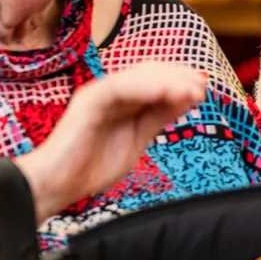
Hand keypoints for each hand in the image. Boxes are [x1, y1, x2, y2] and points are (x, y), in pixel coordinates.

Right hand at [16, 63, 206, 221]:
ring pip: (137, 78)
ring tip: (191, 89)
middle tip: (202, 85)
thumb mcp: (137, 139)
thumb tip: (187, 99)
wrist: (57, 186)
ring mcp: (98, 95)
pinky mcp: (88, 103)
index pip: (155, 81)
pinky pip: (118, 89)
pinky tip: (164, 92)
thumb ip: (158, 118)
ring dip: (167, 81)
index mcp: (123, 101)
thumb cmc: (91, 166)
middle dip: (178, 77)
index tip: (203, 86)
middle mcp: (111, 93)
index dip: (180, 80)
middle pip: (149, 74)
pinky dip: (143, 88)